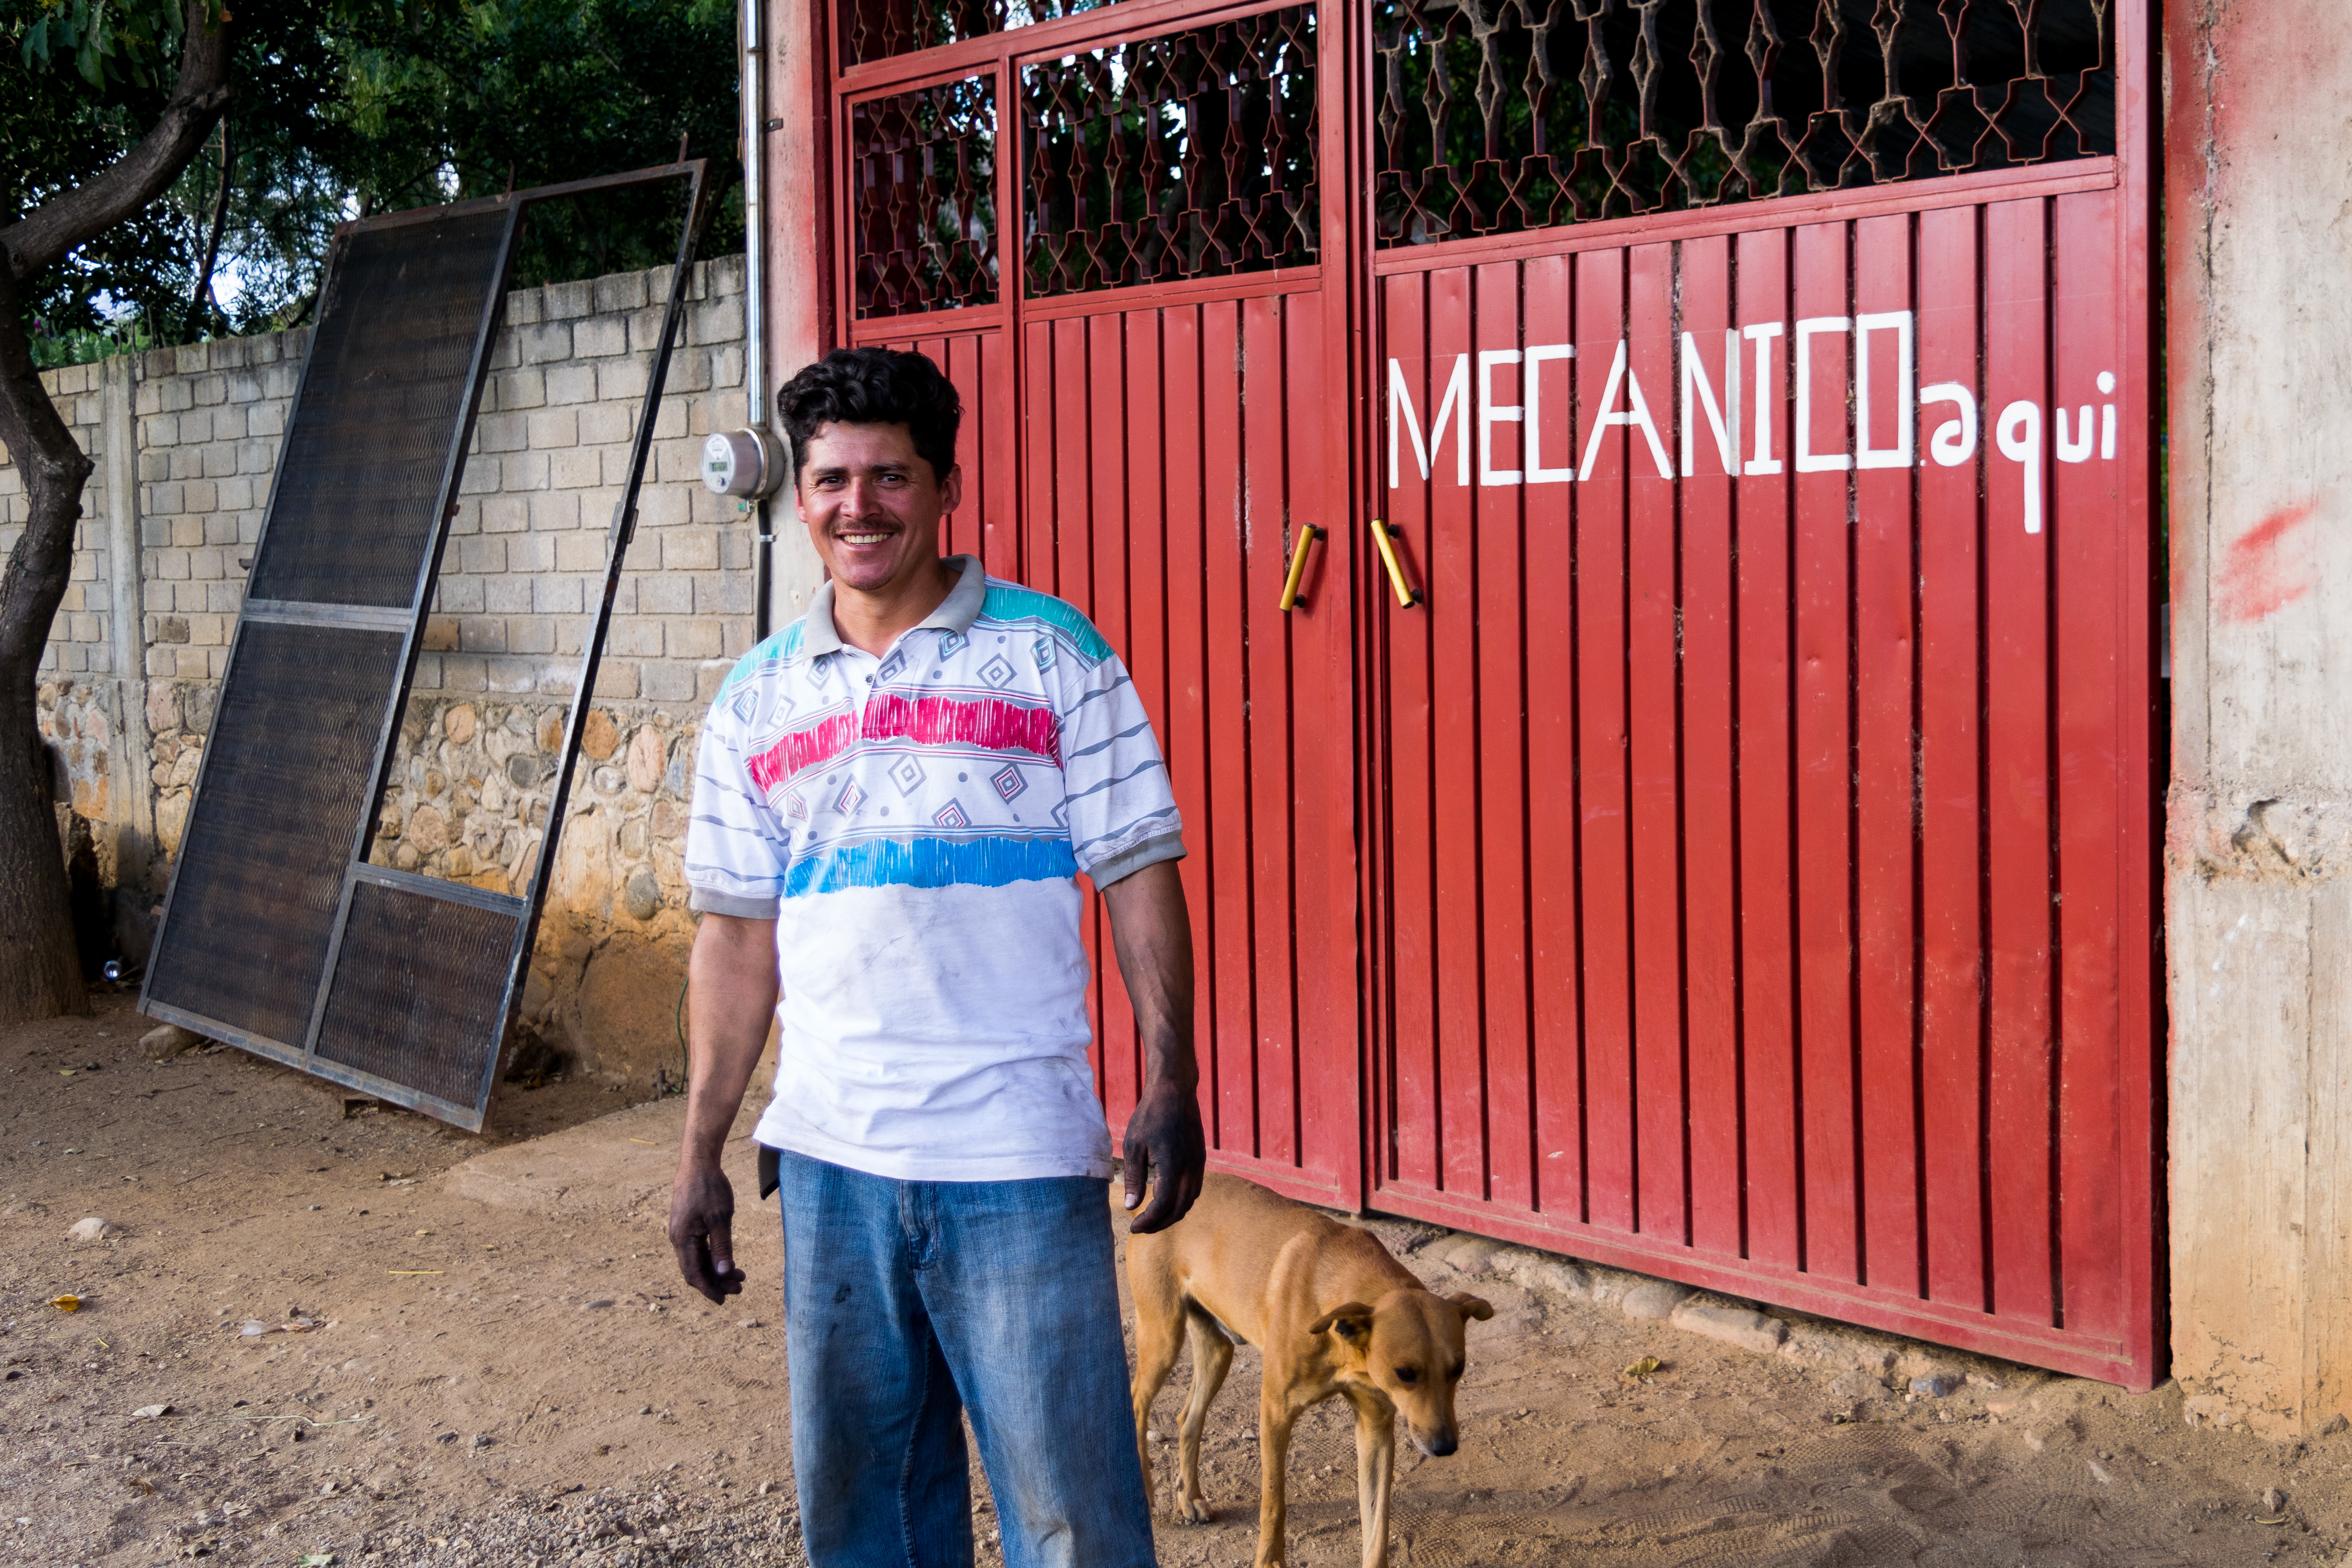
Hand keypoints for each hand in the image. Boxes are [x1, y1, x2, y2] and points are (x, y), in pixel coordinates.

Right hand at [668, 1162, 745, 1303]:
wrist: (698, 1163)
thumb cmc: (708, 1187)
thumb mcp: (719, 1218)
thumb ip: (721, 1246)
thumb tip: (723, 1272)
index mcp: (683, 1239)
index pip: (693, 1274)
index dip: (708, 1289)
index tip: (724, 1300)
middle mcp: (679, 1239)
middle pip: (696, 1270)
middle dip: (717, 1282)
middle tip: (739, 1288)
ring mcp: (683, 1232)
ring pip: (699, 1260)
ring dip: (717, 1270)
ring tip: (740, 1277)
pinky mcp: (689, 1225)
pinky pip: (700, 1249)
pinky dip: (714, 1257)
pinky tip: (729, 1261)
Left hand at [1120, 1076, 1204, 1233]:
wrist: (1174, 1092)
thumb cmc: (1150, 1116)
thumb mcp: (1134, 1146)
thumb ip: (1134, 1178)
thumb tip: (1131, 1206)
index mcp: (1171, 1167)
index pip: (1162, 1205)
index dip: (1148, 1222)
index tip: (1133, 1228)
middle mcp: (1190, 1169)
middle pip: (1179, 1209)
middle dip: (1160, 1224)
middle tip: (1141, 1228)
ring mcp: (1198, 1164)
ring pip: (1190, 1201)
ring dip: (1173, 1214)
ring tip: (1153, 1218)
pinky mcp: (1200, 1159)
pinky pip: (1195, 1189)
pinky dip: (1182, 1201)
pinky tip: (1167, 1200)